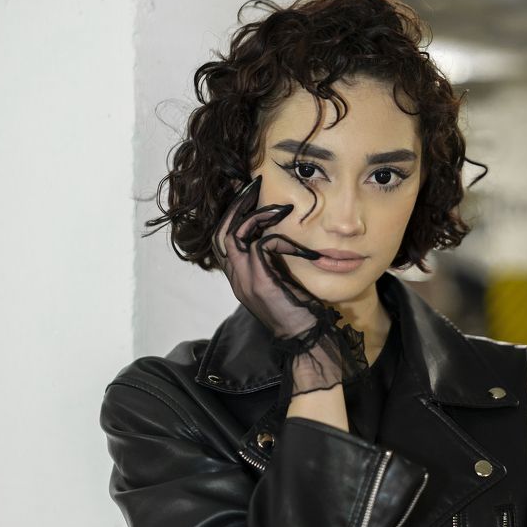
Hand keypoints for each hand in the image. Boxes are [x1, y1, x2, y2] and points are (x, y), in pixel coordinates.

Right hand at [212, 174, 330, 340]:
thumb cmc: (300, 312)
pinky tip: (299, 247)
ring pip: (232, 235)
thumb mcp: (282, 282)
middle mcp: (236, 279)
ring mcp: (245, 281)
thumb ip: (273, 262)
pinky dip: (280, 239)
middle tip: (252, 186)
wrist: (306, 339)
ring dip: (255, 215)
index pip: (222, 241)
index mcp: (239, 279)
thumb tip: (278, 236)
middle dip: (235, 207)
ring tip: (277, 206)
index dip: (232, 216)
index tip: (247, 196)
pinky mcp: (261, 282)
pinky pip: (261, 246)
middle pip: (220, 234)